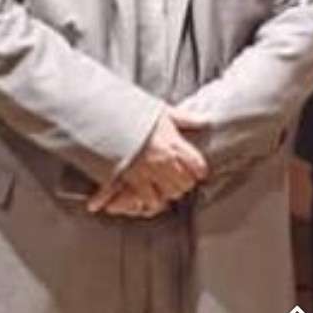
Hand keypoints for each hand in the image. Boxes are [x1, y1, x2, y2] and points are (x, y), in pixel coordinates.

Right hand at [87, 109, 207, 213]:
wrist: (106, 120)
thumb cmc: (134, 114)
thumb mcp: (163, 112)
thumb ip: (185, 118)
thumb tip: (206, 119)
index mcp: (174, 143)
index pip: (197, 165)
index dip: (198, 171)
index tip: (197, 172)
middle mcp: (164, 160)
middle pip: (185, 183)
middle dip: (184, 183)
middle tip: (180, 180)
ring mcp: (149, 172)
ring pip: (169, 194)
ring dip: (168, 193)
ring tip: (165, 188)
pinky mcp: (132, 180)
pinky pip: (149, 199)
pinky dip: (150, 200)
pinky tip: (149, 196)